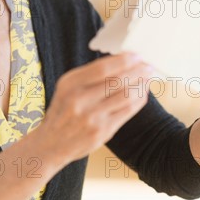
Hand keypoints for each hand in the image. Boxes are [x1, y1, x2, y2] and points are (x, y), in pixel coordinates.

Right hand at [36, 53, 153, 166]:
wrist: (51, 144)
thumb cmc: (63, 110)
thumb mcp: (67, 88)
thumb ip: (89, 75)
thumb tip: (120, 60)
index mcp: (70, 83)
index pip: (102, 68)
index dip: (123, 60)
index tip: (137, 55)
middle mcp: (79, 100)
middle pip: (117, 81)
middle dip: (137, 71)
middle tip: (148, 66)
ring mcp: (92, 117)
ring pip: (125, 96)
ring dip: (141, 85)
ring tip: (148, 78)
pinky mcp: (102, 132)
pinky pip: (127, 112)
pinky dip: (138, 100)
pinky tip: (142, 94)